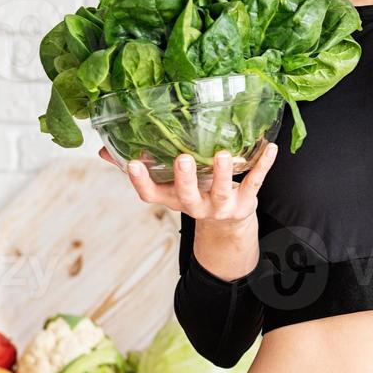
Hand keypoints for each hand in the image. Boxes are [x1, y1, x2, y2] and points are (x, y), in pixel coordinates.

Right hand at [99, 143, 277, 222]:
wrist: (227, 224)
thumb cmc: (193, 191)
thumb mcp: (167, 183)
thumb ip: (139, 167)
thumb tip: (102, 149)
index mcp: (173, 199)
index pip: (151, 195)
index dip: (140, 182)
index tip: (132, 163)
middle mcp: (196, 205)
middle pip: (187, 196)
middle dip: (184, 179)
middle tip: (182, 159)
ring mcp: (221, 206)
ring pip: (222, 192)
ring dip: (224, 174)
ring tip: (223, 155)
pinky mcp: (245, 201)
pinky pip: (255, 182)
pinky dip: (263, 165)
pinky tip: (270, 148)